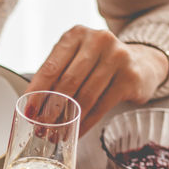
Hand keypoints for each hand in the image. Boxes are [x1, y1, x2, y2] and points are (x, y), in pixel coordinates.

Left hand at [25, 27, 168, 134]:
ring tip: (57, 134)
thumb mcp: (75, 59)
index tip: (28, 112)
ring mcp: (117, 56)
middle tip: (41, 128)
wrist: (139, 62)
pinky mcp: (130, 76)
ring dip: (69, 120)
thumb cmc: (98, 64)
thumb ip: (55, 76)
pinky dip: (86, 123)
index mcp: (76, 34)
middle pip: (68, 83)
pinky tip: (77, 131)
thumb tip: (31, 108)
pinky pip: (102, 106)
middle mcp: (98, 40)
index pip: (51, 67)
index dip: (37, 93)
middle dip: (51, 110)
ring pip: (85, 96)